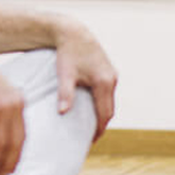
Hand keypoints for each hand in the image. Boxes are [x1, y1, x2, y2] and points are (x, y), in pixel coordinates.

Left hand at [54, 22, 117, 140]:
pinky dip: (102, 102)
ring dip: (102, 113)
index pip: (105, 114)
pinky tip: (91, 107)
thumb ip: (65, 94)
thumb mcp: (65, 74)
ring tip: (89, 125)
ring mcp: (112, 74)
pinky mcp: (109, 70)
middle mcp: (111, 79)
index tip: (90, 142)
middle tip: (89, 138)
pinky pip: (108, 92)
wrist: (73, 32)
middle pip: (109, 110)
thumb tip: (62, 113)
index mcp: (103, 82)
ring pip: (109, 101)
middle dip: (101, 124)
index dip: (98, 130)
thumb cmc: (67, 53)